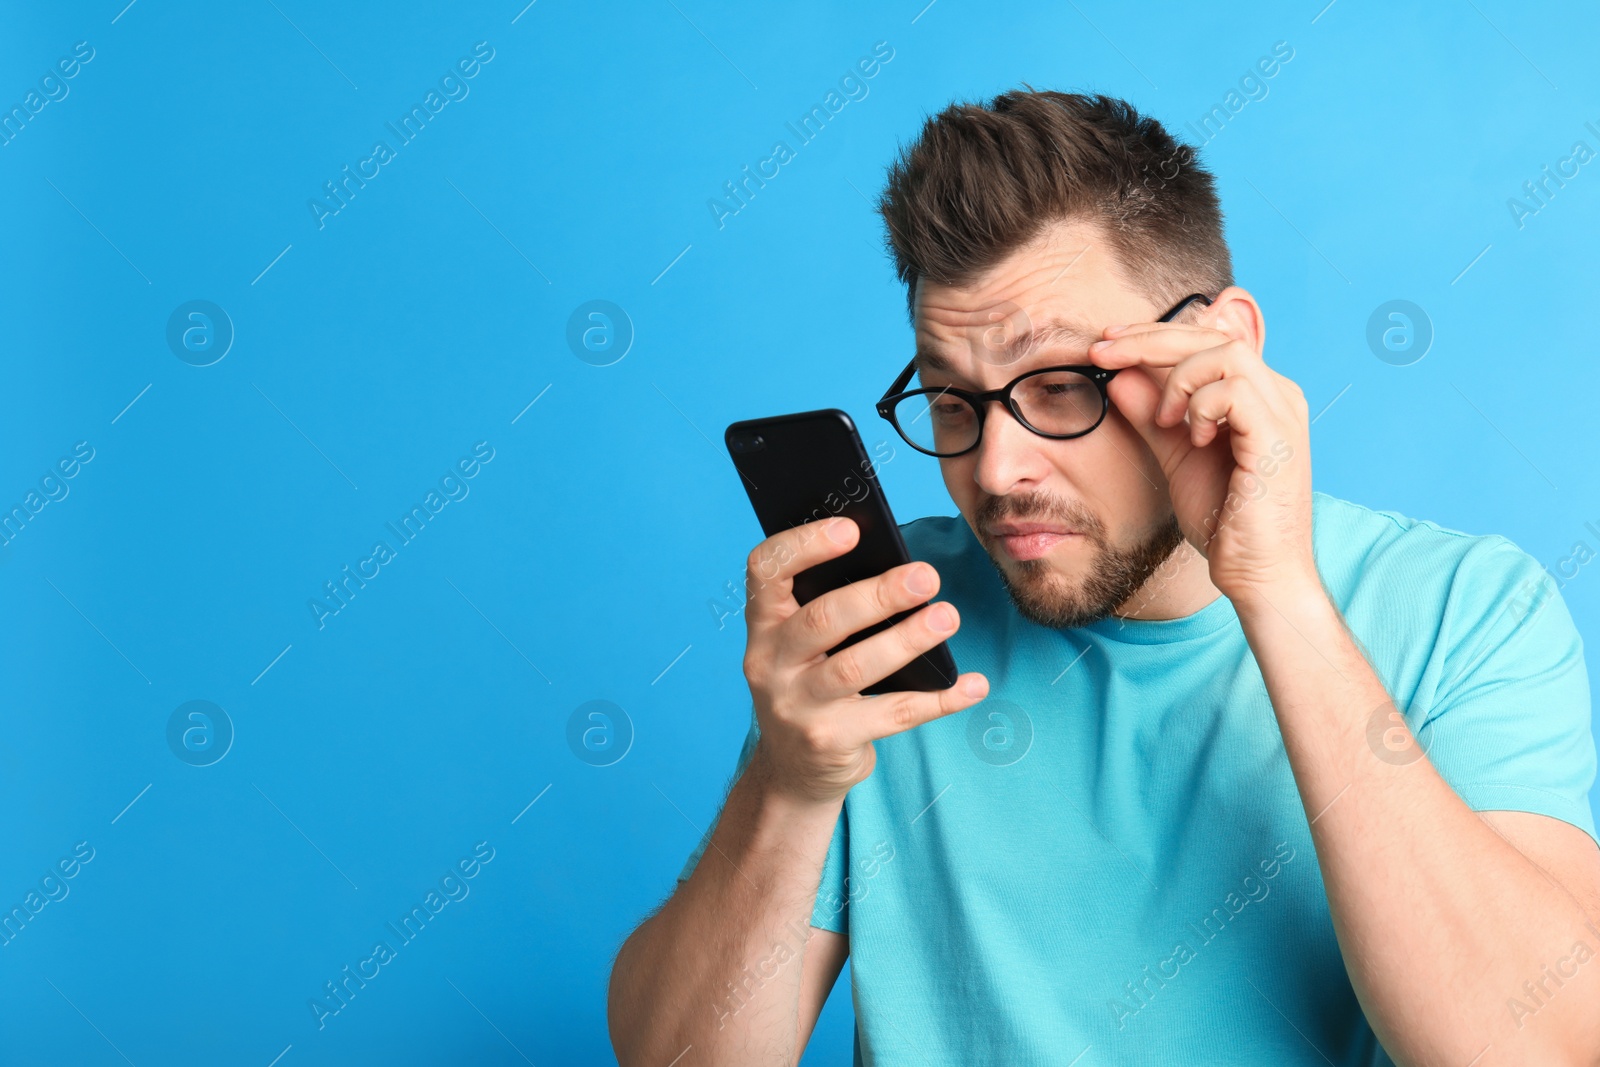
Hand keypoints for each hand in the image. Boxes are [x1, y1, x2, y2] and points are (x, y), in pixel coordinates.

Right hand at [740, 517, 989, 804]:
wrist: (792, 770)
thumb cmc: (811, 684)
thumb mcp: (802, 645)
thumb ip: (831, 605)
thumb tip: (899, 565)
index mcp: (764, 625)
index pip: (766, 570)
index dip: (804, 545)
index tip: (851, 529)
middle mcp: (770, 663)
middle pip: (822, 619)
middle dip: (878, 594)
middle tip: (926, 576)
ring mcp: (797, 706)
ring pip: (855, 667)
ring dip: (907, 640)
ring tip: (947, 617)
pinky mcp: (830, 741)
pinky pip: (893, 714)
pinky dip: (939, 699)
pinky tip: (973, 685)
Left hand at [1086, 295, 1315, 604]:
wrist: (1255, 572)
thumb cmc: (1224, 520)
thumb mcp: (1176, 456)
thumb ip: (1152, 417)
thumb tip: (1119, 377)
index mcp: (1256, 395)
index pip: (1205, 340)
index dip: (1153, 335)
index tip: (1106, 345)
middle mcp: (1276, 395)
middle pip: (1212, 334)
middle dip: (1149, 338)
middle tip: (1102, 351)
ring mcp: (1282, 413)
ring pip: (1226, 352)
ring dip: (1180, 377)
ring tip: (1165, 419)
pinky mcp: (1278, 436)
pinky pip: (1235, 390)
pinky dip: (1202, 406)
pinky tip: (1193, 437)